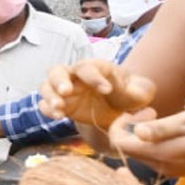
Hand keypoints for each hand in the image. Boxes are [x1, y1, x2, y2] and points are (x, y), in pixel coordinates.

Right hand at [38, 58, 155, 127]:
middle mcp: (76, 76)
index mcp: (96, 68)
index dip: (94, 77)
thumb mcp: (140, 92)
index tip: (107, 90)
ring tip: (60, 110)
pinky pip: (45, 104)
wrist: (118, 108)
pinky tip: (58, 117)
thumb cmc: (129, 96)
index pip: (88, 67)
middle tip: (67, 92)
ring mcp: (65, 90)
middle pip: (58, 70)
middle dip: (60, 80)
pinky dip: (48, 110)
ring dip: (50, 96)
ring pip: (47, 86)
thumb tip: (135, 94)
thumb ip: (139, 91)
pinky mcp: (60, 105)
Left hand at [106, 108, 184, 178]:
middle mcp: (162, 167)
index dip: (120, 127)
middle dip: (130, 130)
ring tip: (161, 117)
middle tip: (150, 112)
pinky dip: (155, 144)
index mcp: (162, 153)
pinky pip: (155, 158)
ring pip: (142, 154)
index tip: (136, 112)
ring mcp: (170, 171)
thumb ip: (161, 128)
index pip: (121, 145)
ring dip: (143, 137)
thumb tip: (135, 132)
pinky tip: (171, 132)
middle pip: (129, 151)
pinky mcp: (177, 171)